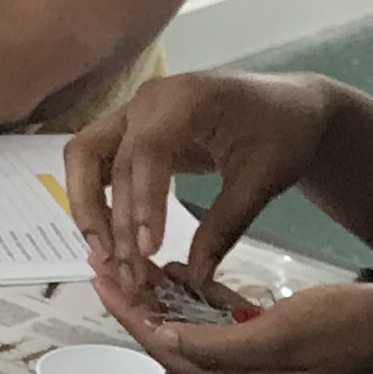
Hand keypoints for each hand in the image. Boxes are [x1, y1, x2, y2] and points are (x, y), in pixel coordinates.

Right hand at [64, 70, 348, 295]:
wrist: (288, 110)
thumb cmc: (282, 133)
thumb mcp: (262, 180)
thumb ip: (225, 226)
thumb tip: (196, 276)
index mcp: (186, 97)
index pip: (147, 149)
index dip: (141, 201)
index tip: (148, 249)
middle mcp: (148, 100)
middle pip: (108, 159)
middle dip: (113, 221)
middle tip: (128, 272)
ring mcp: (133, 113)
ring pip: (84, 158)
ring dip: (88, 210)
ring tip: (107, 259)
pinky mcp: (130, 132)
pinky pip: (96, 163)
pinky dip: (94, 200)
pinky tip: (107, 239)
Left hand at [93, 276, 372, 373]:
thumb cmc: (357, 333)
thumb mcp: (285, 333)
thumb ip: (222, 343)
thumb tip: (167, 341)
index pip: (165, 349)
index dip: (130, 315)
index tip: (102, 281)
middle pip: (171, 339)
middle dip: (136, 305)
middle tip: (106, 266)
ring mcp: (259, 358)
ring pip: (193, 328)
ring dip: (163, 299)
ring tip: (133, 266)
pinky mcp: (275, 338)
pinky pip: (223, 320)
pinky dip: (199, 297)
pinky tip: (182, 274)